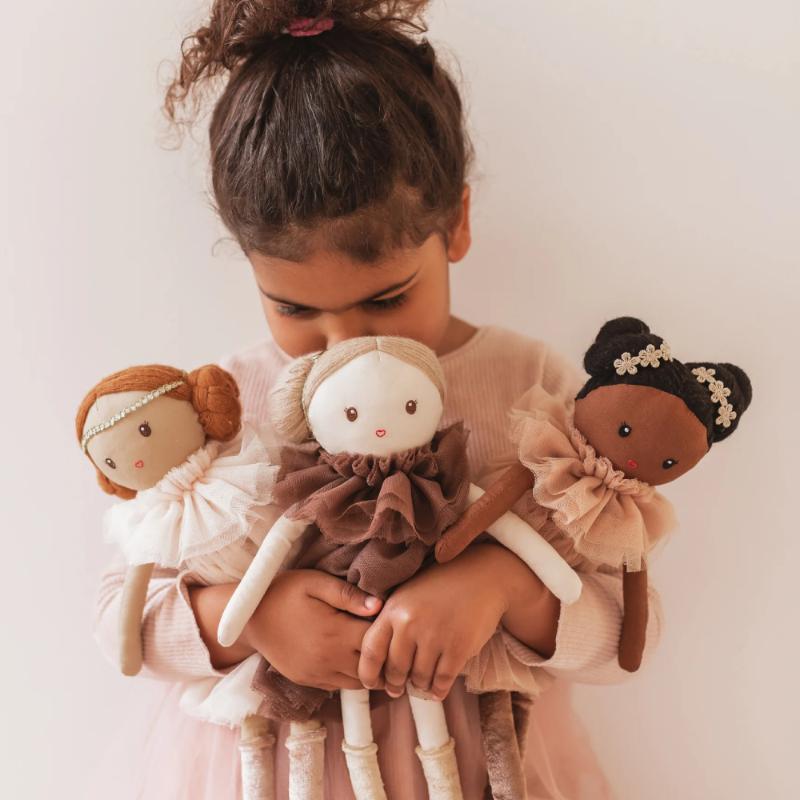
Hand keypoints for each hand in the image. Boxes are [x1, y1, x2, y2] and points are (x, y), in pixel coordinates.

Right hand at [190, 570, 381, 690]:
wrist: (248, 618)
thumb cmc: (284, 592)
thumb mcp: (315, 583)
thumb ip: (348, 595)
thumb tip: (380, 604)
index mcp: (335, 633)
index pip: (377, 641)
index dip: (390, 632)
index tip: (395, 621)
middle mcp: (329, 660)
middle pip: (372, 668)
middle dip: (385, 656)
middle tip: (392, 640)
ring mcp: (317, 674)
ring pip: (357, 683)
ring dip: (369, 670)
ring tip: (375, 651)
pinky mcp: (308, 681)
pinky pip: (339, 686)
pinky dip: (350, 676)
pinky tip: (351, 657)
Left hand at [358, 543, 547, 700]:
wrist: (482, 576)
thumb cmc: (441, 586)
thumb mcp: (408, 595)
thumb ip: (391, 622)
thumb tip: (378, 663)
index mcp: (393, 609)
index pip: (371, 651)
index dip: (368, 673)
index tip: (373, 683)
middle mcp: (410, 623)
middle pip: (395, 670)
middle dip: (396, 683)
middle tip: (398, 687)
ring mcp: (435, 635)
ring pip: (419, 678)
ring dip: (420, 685)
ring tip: (421, 682)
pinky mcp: (459, 647)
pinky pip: (442, 681)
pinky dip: (438, 689)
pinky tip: (437, 687)